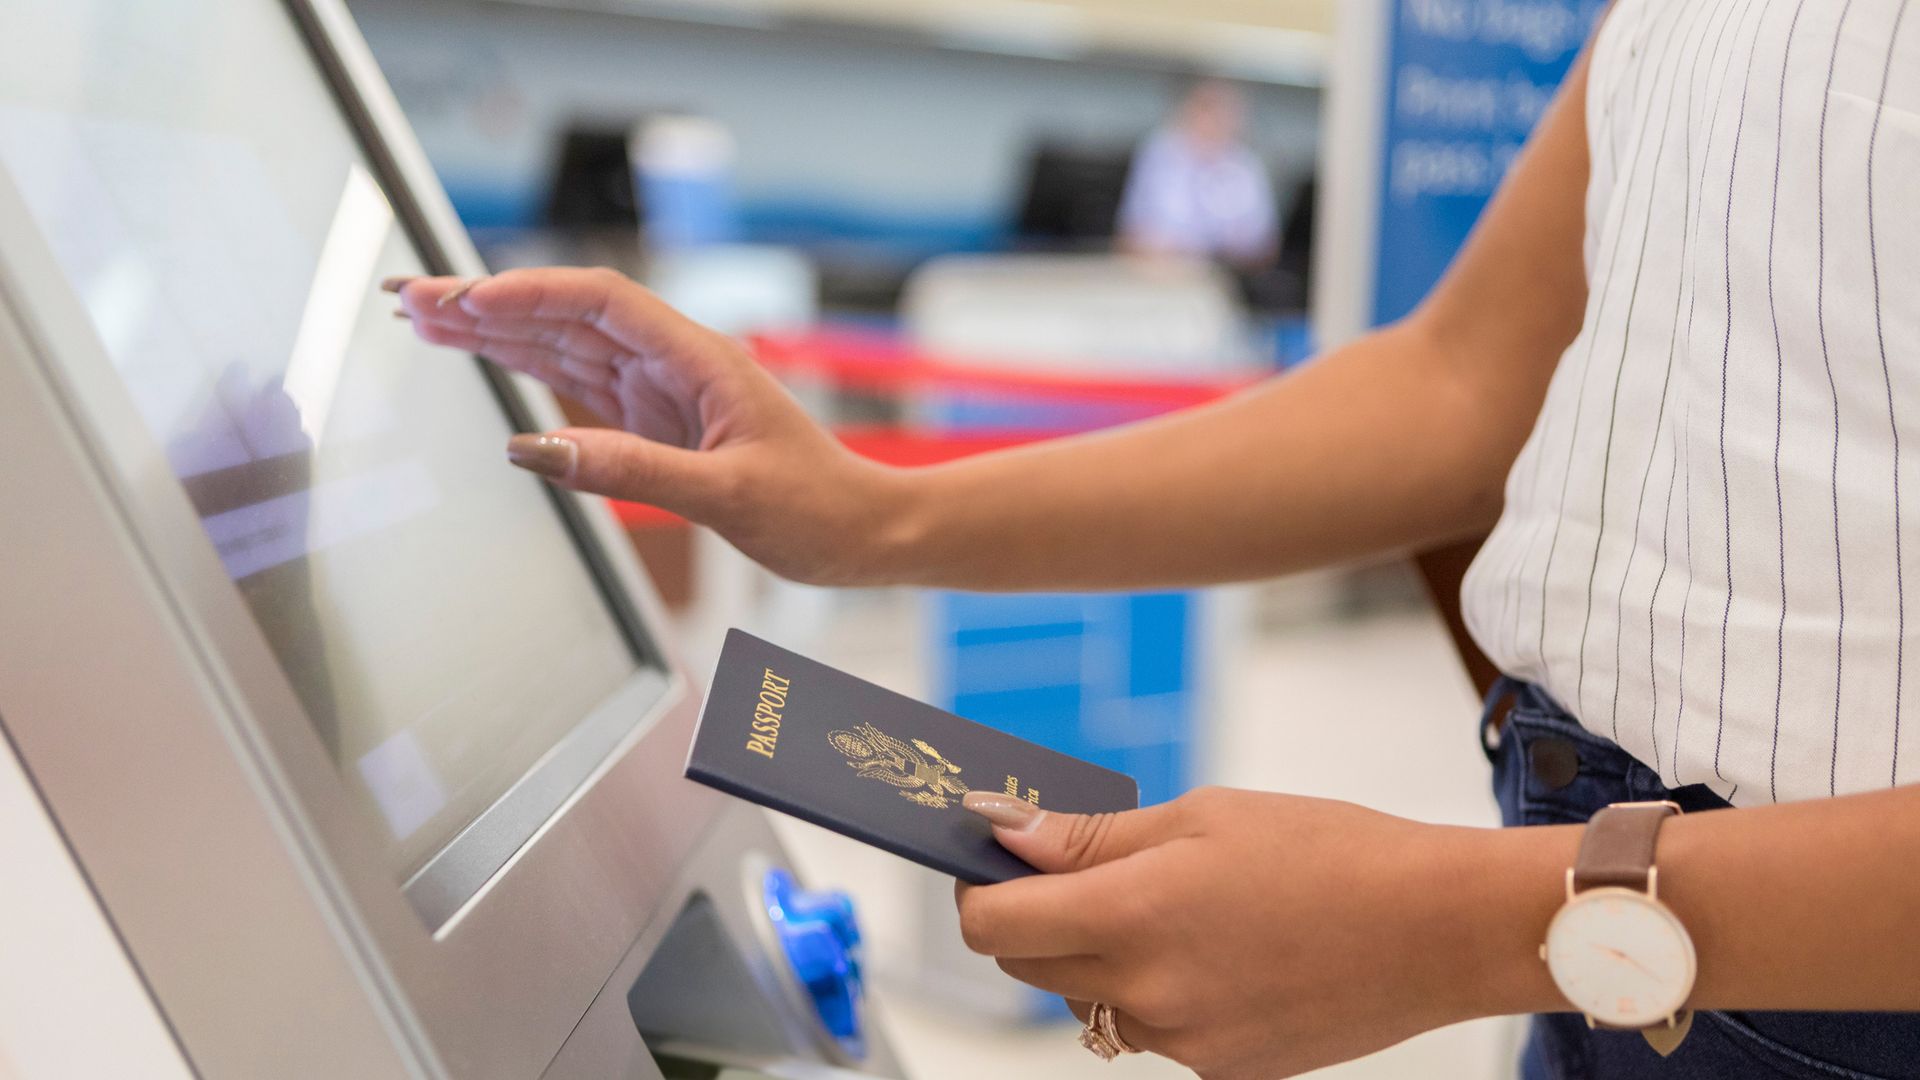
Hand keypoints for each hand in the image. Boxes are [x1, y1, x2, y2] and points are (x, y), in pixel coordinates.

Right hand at [388, 268, 906, 585]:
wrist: (865, 531)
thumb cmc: (819, 509)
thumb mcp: (726, 495)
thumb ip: (631, 470)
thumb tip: (536, 449)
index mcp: (700, 359)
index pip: (601, 302)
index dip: (528, 292)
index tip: (464, 298)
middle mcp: (676, 363)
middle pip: (568, 315)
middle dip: (488, 302)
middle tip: (409, 297)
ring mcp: (663, 391)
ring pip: (567, 345)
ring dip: (497, 328)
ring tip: (423, 317)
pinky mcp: (657, 423)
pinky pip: (582, 383)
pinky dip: (530, 366)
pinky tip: (486, 352)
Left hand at [954, 788, 1548, 1078]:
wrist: (1438, 928)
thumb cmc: (1330, 853)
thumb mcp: (1201, 817)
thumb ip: (1092, 837)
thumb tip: (1005, 832)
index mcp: (1132, 918)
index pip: (993, 925)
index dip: (976, 888)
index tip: (991, 857)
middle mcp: (1146, 994)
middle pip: (1028, 966)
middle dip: (1032, 916)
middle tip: (1073, 867)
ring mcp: (1184, 1040)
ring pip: (1087, 1002)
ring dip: (1091, 956)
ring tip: (1160, 904)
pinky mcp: (1222, 1066)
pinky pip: (1150, 1028)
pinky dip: (1151, 988)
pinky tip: (1209, 946)